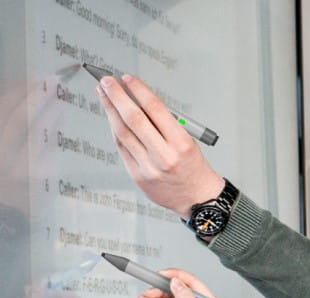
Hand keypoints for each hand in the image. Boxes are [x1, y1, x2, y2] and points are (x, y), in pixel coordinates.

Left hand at [95, 74, 223, 217]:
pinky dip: (115, 130)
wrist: (197, 198)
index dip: (138, 90)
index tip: (127, 79)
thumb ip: (164, 124)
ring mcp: (148, 167)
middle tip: (107, 81)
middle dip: (117, 96)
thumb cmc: (193, 168)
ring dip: (110, 110)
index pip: (155, 109)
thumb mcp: (188, 141)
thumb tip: (138, 101)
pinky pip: (121, 148)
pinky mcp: (137, 175)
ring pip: (122, 133)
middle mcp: (164, 155)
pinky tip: (111, 118)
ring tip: (104, 95)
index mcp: (181, 143)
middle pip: (134, 119)